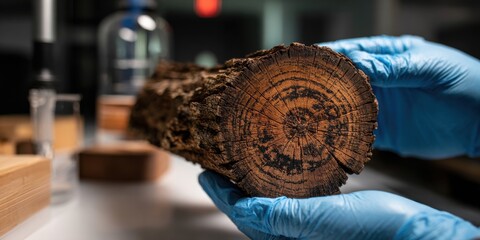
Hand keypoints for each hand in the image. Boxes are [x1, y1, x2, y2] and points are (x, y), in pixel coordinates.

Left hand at [199, 170, 479, 239]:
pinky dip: (273, 182)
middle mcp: (293, 234)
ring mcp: (306, 223)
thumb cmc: (377, 230)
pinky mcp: (320, 212)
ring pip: (266, 202)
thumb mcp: (324, 219)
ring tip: (237, 161)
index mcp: (289, 238)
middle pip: (250, 209)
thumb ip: (283, 216)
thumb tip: (242, 208)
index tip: (207, 173)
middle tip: (217, 161)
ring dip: (249, 182)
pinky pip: (286, 197)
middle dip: (231, 186)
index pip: (243, 215)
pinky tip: (272, 169)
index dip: (222, 194)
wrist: (412, 232)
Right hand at [319, 35, 479, 158]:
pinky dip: (341, 134)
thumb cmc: (464, 84)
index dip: (329, 57)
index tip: (308, 63)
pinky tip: (326, 135)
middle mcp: (378, 80)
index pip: (351, 53)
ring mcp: (378, 107)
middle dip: (320, 85)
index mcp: (387, 56)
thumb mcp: (429, 68)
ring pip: (343, 107)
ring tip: (304, 114)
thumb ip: (395, 68)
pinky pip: (355, 133)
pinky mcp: (382, 132)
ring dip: (326, 111)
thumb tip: (359, 63)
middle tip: (297, 90)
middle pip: (341, 81)